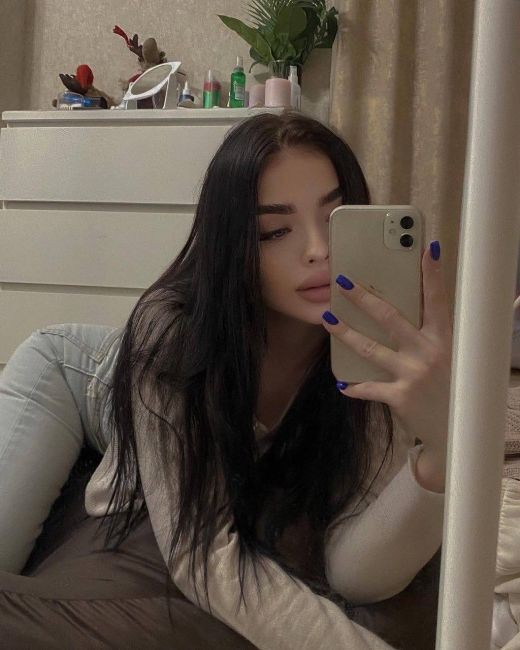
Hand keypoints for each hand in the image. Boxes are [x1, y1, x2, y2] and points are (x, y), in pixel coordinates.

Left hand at [321, 240, 452, 458]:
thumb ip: (426, 336)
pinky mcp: (400, 396)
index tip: (427, 248)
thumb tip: (396, 314)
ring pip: (371, 348)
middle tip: (344, 282)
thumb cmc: (448, 386)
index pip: (437, 299)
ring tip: (327, 320)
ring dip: (346, 333)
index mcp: (442, 338)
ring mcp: (413, 374)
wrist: (454, 428)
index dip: (433, 274)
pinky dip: (354, 387)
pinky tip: (341, 384)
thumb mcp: (445, 356)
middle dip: (364, 298)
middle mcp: (428, 352)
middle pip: (390, 317)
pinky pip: (369, 388)